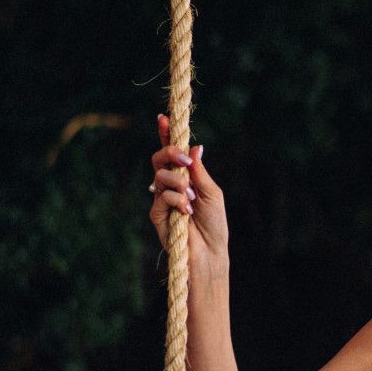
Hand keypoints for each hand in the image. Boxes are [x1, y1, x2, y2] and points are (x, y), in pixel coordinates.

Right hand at [149, 114, 228, 264]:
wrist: (209, 252)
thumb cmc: (214, 224)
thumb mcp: (210, 192)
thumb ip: (199, 170)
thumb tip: (194, 146)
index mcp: (186, 178)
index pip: (173, 154)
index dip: (167, 135)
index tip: (163, 118)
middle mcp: (171, 186)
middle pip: (159, 159)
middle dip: (169, 153)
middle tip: (184, 160)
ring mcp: (162, 199)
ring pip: (160, 175)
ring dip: (178, 182)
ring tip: (191, 197)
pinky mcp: (157, 214)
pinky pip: (161, 195)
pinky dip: (175, 200)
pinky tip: (186, 211)